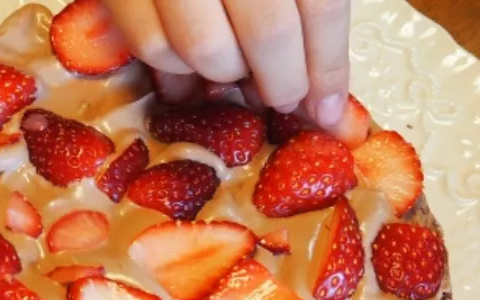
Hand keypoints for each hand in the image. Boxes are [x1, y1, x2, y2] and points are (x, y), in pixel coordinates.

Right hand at [103, 0, 350, 125]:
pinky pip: (152, 46)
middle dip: (281, 82)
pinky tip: (186, 63)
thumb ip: (302, 5)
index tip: (328, 109)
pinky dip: (174, 68)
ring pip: (206, 49)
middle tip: (282, 97)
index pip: (319, 5)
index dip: (328, 65)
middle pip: (268, 33)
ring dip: (226, 73)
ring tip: (233, 67)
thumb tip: (322, 92)